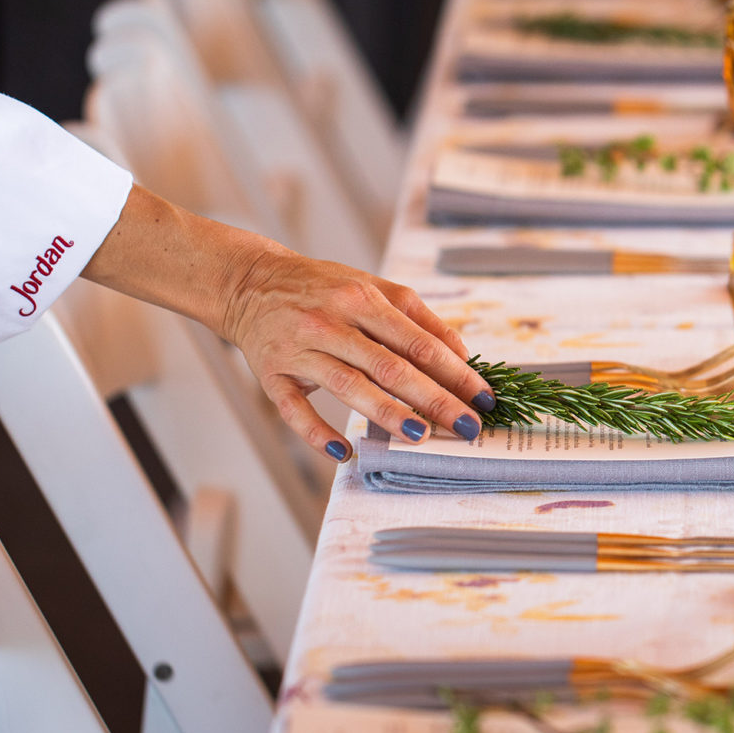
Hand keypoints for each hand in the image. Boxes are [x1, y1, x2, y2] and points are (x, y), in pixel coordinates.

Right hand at [83, 185, 491, 461]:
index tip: (484, 397)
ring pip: (348, 386)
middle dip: (434, 399)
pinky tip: (344, 451)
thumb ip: (418, 317)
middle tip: (466, 427)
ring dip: (386, 413)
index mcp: (361, 298)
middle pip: (391, 367)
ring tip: (420, 436)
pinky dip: (317, 432)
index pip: (419, 342)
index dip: (456, 372)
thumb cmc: (323, 288)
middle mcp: (331, 322)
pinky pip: (293, 409)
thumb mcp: (372, 287)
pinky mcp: (271, 374)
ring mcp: (299, 349)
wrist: (250, 281)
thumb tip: (463, 354)